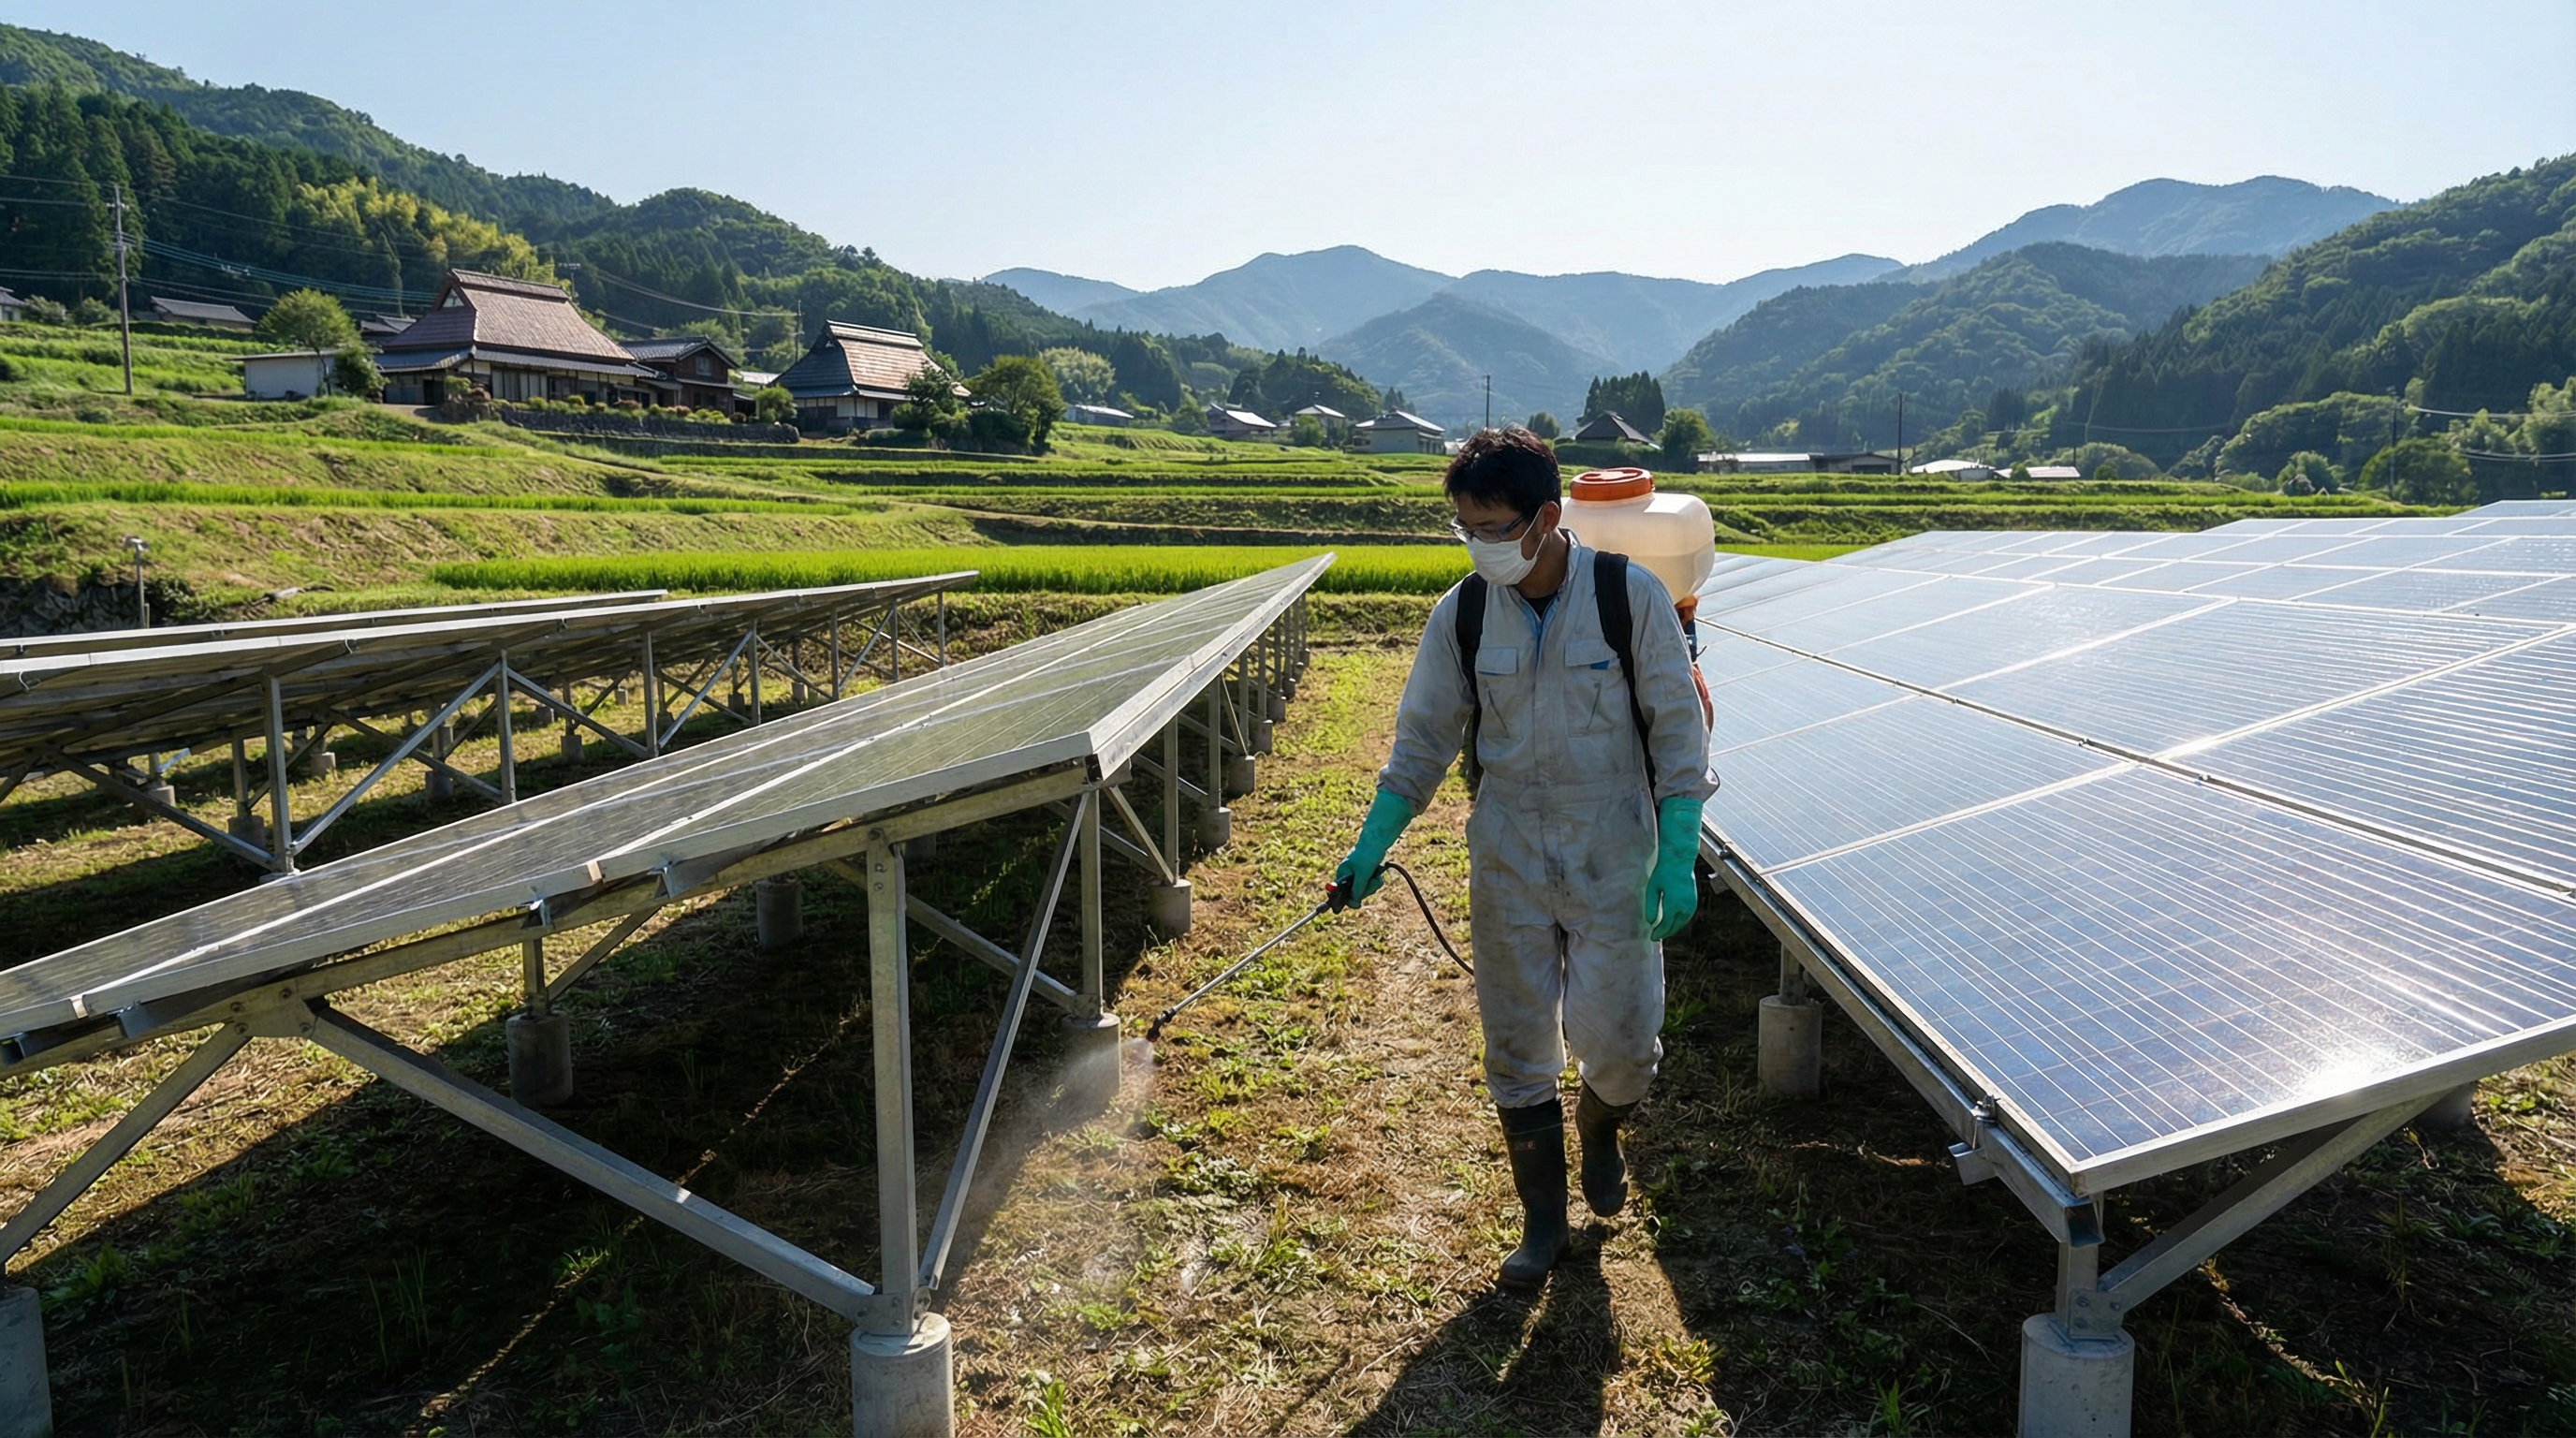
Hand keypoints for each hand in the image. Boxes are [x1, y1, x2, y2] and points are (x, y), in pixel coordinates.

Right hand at [1335, 788, 1415, 903]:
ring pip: (1364, 890)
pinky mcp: (1365, 874)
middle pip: (1354, 894)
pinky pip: (1370, 885)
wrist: (1377, 840)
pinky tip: (1377, 874)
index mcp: (1342, 874)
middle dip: (1366, 890)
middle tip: (1372, 881)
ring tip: (1375, 875)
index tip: (1354, 906)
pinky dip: (1375, 881)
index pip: (1339, 893)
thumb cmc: (1367, 854)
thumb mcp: (1363, 873)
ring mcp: (1357, 876)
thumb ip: (1357, 888)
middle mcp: (1348, 876)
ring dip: (1372, 884)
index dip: (1346, 900)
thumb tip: (1353, 903)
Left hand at [1644, 796, 1704, 940]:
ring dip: (1673, 928)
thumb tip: (1650, 922)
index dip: (1658, 933)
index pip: (1665, 925)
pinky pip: (1686, 917)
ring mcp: (1691, 904)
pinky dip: (1679, 922)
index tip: (1652, 938)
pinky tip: (1672, 922)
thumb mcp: (1652, 888)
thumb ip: (1651, 906)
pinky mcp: (1694, 902)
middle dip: (1665, 933)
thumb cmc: (1663, 873)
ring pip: (1682, 923)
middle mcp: (1685, 906)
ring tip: (1663, 931)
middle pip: (1675, 926)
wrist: (1680, 861)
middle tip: (1656, 937)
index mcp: (1673, 904)